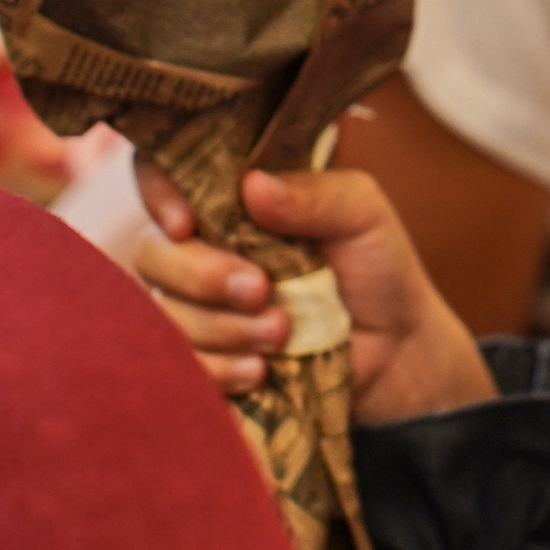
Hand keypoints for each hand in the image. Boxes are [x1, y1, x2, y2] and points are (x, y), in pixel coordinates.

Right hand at [135, 158, 497, 423]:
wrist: (396, 352)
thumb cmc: (378, 268)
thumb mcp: (363, 216)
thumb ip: (315, 195)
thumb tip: (252, 186)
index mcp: (235, 202)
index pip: (164, 178)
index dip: (159, 193)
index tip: (186, 224)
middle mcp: (205, 250)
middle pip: (153, 254)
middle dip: (202, 276)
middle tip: (261, 289)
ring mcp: (200, 309)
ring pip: (165, 314)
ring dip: (220, 328)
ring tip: (281, 333)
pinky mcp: (204, 360)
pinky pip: (177, 368)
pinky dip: (215, 369)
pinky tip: (259, 372)